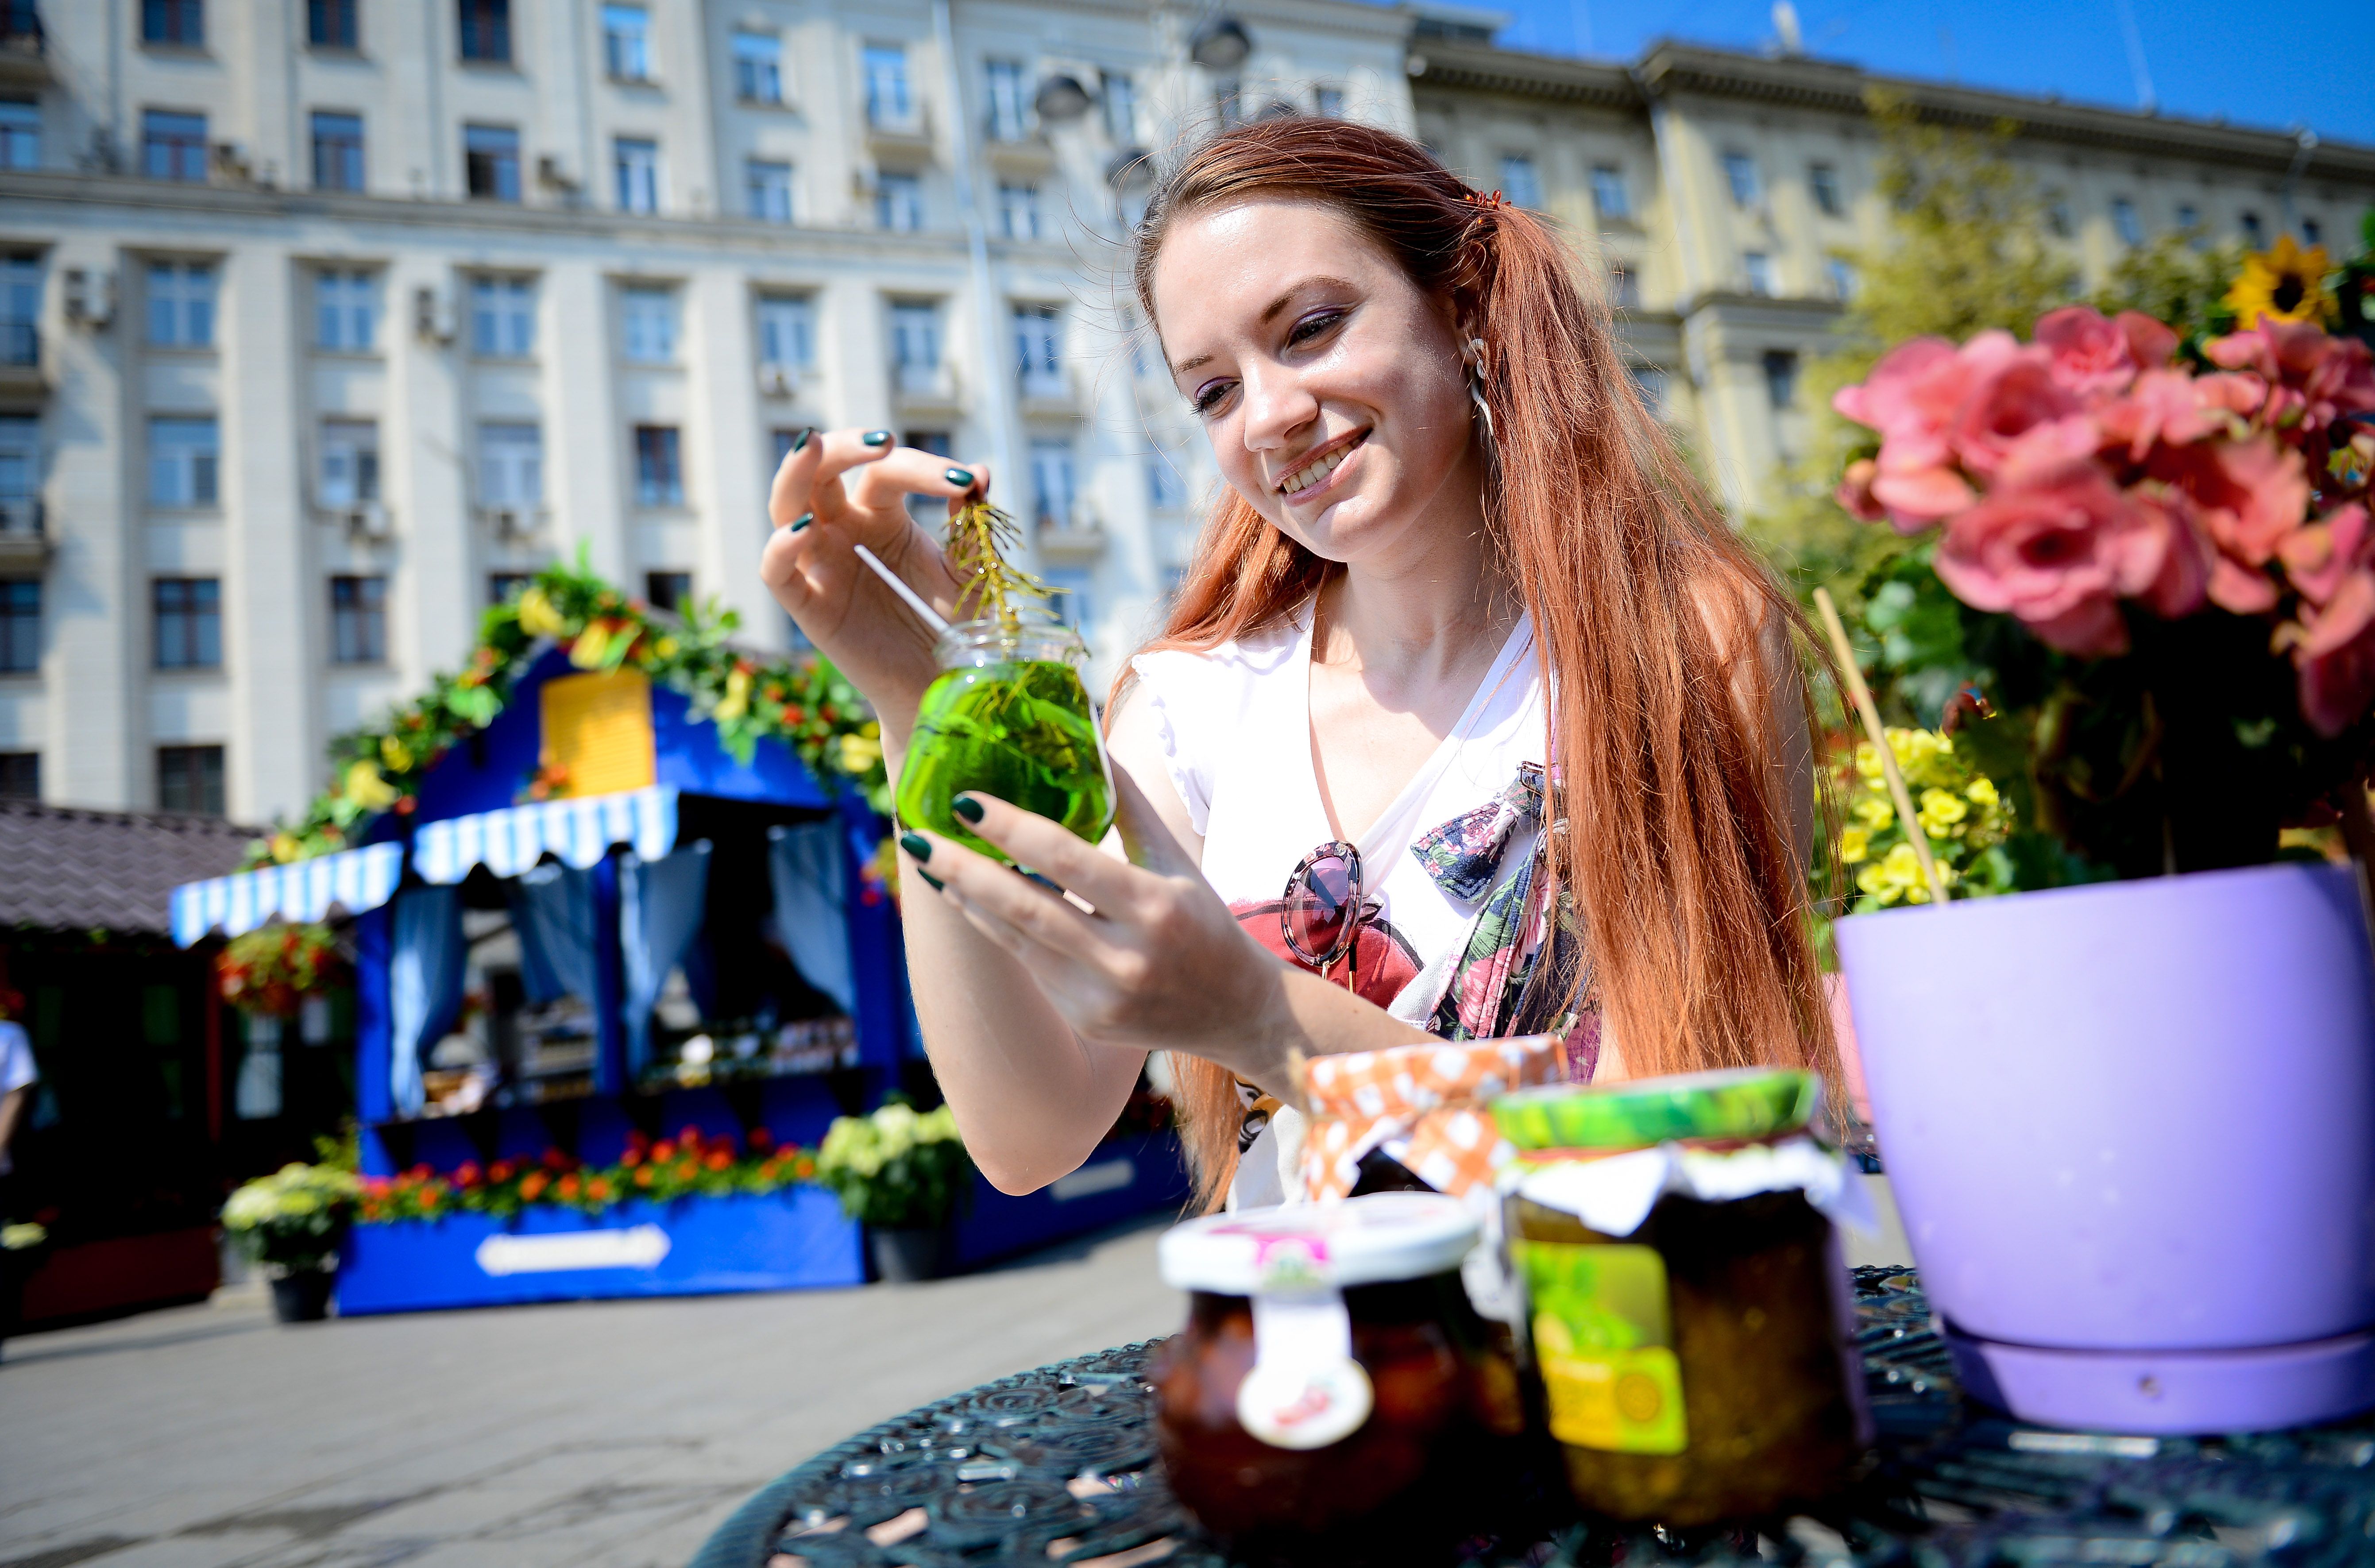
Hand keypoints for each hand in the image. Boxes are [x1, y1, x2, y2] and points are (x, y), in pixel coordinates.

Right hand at [758, 429, 989, 742]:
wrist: (943, 686)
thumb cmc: (954, 625)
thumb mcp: (971, 571)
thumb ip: (970, 525)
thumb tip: (979, 472)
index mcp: (882, 515)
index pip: (887, 472)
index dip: (923, 468)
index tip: (967, 480)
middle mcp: (844, 532)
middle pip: (823, 471)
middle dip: (846, 446)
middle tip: (882, 440)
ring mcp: (821, 565)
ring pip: (787, 506)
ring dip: (795, 472)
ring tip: (815, 445)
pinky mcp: (809, 607)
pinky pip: (777, 572)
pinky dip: (782, 547)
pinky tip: (805, 530)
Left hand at [898, 768, 1301, 1094]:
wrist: (1236, 1012)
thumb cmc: (1203, 922)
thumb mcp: (1176, 861)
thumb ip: (1130, 806)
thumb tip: (1086, 742)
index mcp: (1154, 906)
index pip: (1066, 859)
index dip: (1010, 828)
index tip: (965, 801)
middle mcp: (1125, 957)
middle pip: (1024, 906)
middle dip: (962, 869)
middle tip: (915, 835)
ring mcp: (1100, 995)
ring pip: (1014, 937)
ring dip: (965, 897)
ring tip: (929, 859)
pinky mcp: (1084, 1016)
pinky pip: (1026, 962)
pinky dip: (993, 926)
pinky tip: (967, 897)